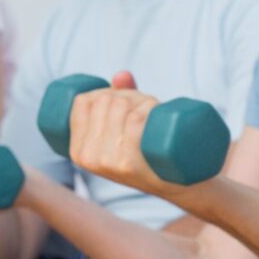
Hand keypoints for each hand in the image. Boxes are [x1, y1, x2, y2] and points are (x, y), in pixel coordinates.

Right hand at [63, 71, 171, 192]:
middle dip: (129, 94)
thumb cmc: (150, 153)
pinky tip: (157, 111)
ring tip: (154, 111)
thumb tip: (122, 75)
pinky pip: (134, 119)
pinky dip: (149, 106)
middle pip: (104, 101)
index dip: (106, 91)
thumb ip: (119, 100)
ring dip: (143, 99)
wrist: (180, 183)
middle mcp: (88, 157)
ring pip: (121, 106)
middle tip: (146, 107)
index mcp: (78, 151)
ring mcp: (108, 162)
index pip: (82, 102)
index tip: (125, 99)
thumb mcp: (125, 132)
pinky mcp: (130, 163)